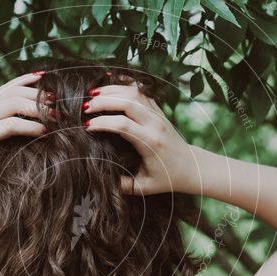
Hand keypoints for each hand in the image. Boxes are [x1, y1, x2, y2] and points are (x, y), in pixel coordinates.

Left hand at [0, 72, 49, 177]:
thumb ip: (4, 169)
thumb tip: (31, 170)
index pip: (11, 126)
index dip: (32, 128)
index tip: (48, 132)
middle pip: (14, 103)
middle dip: (37, 107)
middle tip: (57, 114)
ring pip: (12, 91)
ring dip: (34, 92)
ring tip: (55, 98)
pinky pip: (8, 85)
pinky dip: (24, 80)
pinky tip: (40, 77)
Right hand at [83, 82, 199, 194]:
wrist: (191, 167)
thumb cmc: (166, 179)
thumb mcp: (144, 188)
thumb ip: (122, 185)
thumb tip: (100, 178)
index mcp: (150, 142)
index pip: (123, 125)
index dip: (102, 123)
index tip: (86, 127)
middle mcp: (155, 124)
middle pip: (127, 102)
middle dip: (104, 101)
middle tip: (85, 107)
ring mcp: (158, 115)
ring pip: (133, 93)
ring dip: (112, 91)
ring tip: (92, 95)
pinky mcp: (158, 110)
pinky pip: (140, 92)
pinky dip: (123, 86)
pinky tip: (108, 87)